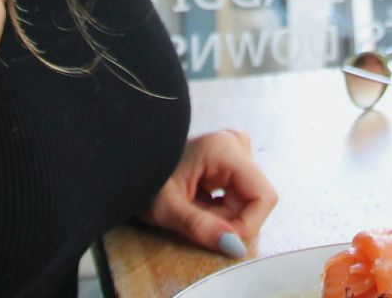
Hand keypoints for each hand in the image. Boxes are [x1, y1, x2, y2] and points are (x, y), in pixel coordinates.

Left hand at [142, 129, 277, 258]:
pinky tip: (198, 203)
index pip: (263, 197)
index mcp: (225, 149)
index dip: (248, 225)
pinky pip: (239, 195)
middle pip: (254, 201)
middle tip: (194, 219)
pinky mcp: (231, 161)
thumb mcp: (166, 209)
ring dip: (223, 217)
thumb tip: (235, 247)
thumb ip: (200, 228)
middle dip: (229, 221)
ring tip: (193, 209)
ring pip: (247, 201)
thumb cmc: (142, 179)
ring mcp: (234, 151)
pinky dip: (220, 209)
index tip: (221, 239)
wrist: (128, 163)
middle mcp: (235, 144)